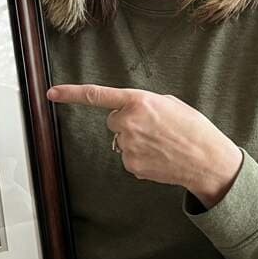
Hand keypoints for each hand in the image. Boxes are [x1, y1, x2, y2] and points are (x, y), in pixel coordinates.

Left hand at [47, 84, 242, 207]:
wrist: (206, 159)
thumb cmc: (192, 128)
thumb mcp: (169, 103)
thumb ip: (142, 104)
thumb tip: (125, 113)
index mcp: (138, 101)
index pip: (96, 96)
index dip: (71, 94)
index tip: (51, 93)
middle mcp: (128, 122)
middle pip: (113, 120)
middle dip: (127, 123)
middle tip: (153, 128)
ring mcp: (128, 145)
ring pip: (121, 140)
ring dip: (135, 141)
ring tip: (160, 143)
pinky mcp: (131, 165)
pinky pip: (128, 157)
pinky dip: (140, 157)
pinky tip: (158, 156)